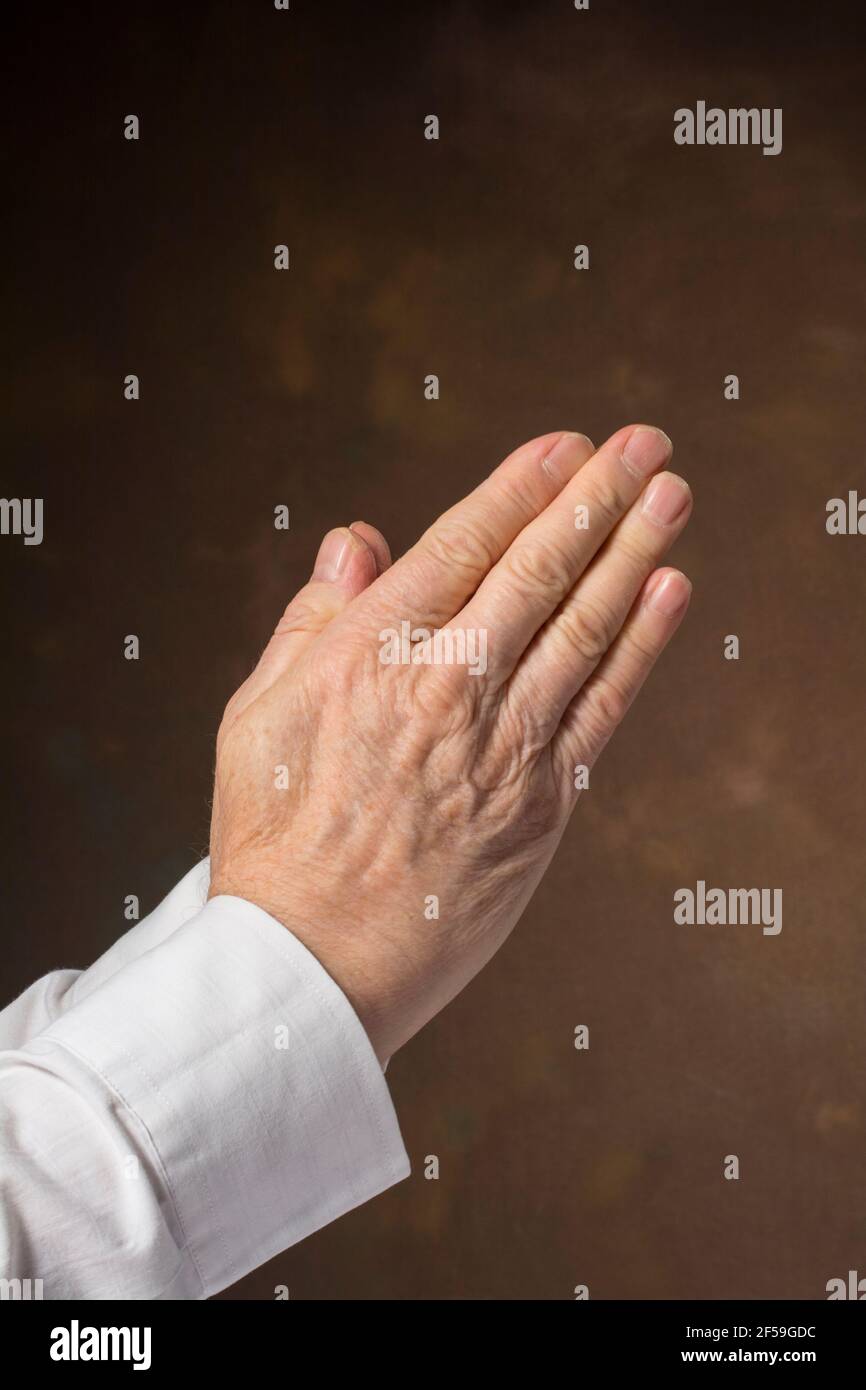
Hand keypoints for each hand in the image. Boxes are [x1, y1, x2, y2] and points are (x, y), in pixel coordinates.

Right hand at [209, 426, 692, 1063]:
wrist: (314, 964)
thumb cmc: (273, 839)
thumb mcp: (258, 714)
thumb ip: (313, 620)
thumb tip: (358, 539)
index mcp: (371, 652)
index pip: (463, 543)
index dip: (521, 486)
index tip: (568, 444)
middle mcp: (448, 683)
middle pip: (539, 568)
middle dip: (598, 495)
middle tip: (646, 442)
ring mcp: (504, 743)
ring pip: (585, 624)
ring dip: (636, 549)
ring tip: (672, 494)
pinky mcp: (544, 802)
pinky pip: (606, 704)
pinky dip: (643, 643)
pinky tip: (671, 591)